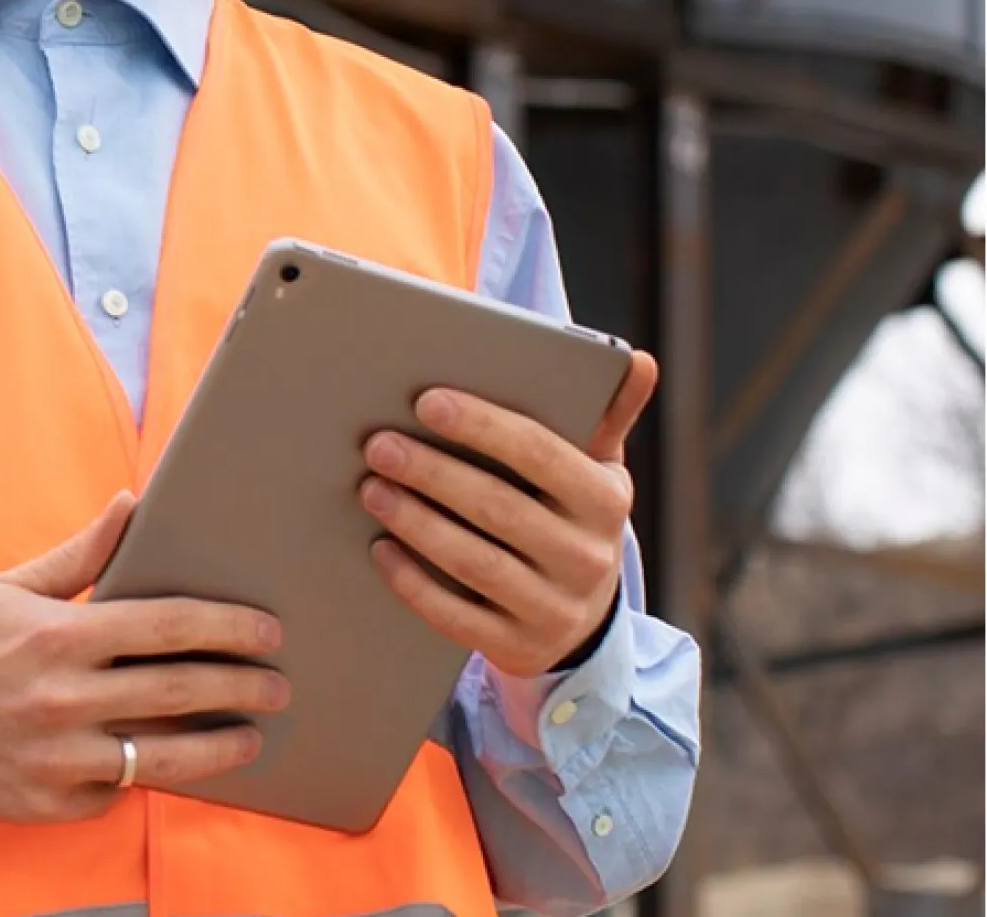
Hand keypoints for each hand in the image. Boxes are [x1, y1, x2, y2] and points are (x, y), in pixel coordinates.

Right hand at [0, 491, 289, 823]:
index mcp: (60, 635)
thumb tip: (132, 504)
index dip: (227, 626)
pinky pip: (116, 791)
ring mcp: (59, 757)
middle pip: (179, 691)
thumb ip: (80, 555)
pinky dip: (141, 776)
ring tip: (250, 738)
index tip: (267, 629)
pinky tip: (165, 763)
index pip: (167, 626)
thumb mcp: (10, 586)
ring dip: (218, 748)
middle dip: (241, 686)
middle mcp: (64, 697)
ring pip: (163, 755)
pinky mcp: (50, 802)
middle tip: (279, 685)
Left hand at [358, 350, 658, 677]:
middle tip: (378, 444)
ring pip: (475, 562)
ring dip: (416, 523)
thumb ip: (605, 413)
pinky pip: (456, 617)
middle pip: (499, 507)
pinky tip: (379, 547)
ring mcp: (555, 610)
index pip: (541, 453)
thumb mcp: (595, 468)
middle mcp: (588, 559)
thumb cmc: (570, 515)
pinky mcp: (518, 648)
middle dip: (433, 472)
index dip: (483, 426)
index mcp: (606, 501)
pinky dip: (413, 582)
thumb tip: (639, 361)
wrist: (582, 616)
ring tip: (370, 488)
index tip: (425, 401)